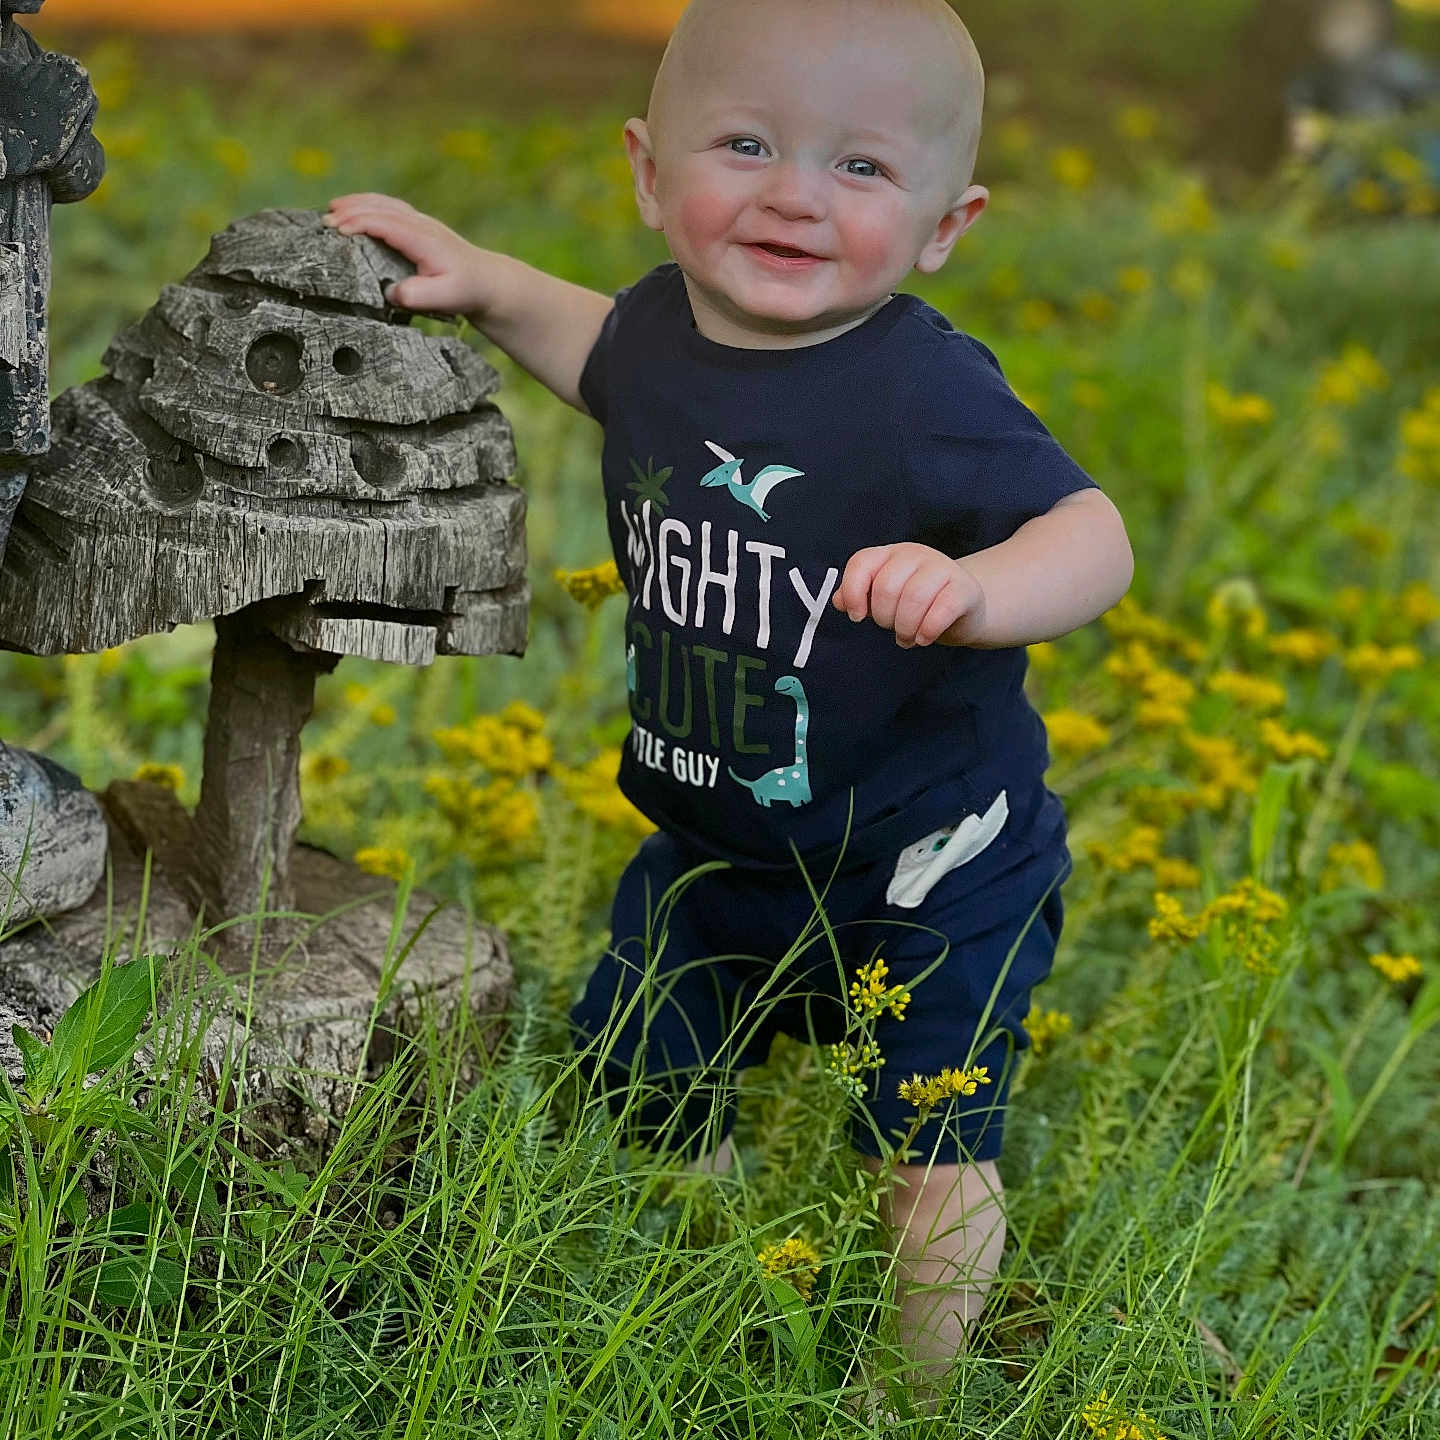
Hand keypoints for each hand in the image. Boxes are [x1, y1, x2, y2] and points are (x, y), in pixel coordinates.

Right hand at [324, 193, 490, 317]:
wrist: (488, 282)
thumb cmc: (466, 291)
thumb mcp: (446, 298)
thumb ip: (419, 296)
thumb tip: (392, 293)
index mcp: (423, 239)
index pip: (385, 223)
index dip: (359, 224)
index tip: (336, 231)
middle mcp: (421, 225)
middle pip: (381, 208)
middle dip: (351, 211)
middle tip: (324, 221)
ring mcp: (421, 223)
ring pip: (385, 204)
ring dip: (358, 203)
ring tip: (333, 208)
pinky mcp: (420, 227)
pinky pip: (391, 208)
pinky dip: (370, 205)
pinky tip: (357, 209)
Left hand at [832, 543, 985, 647]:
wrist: (963, 608)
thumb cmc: (917, 603)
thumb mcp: (883, 599)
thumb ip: (858, 597)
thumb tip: (838, 601)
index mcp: (890, 554)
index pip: (861, 563)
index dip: (853, 592)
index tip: (857, 616)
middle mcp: (915, 554)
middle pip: (887, 586)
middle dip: (884, 618)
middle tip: (892, 629)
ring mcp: (942, 567)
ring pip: (913, 598)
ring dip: (905, 628)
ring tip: (907, 638)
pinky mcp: (964, 588)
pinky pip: (941, 610)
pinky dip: (927, 631)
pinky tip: (924, 639)